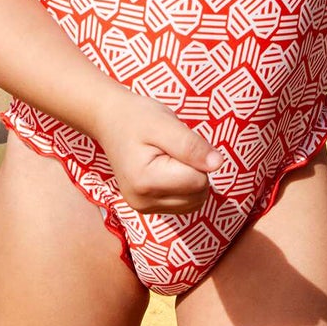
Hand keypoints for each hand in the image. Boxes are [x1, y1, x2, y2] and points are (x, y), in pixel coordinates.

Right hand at [96, 91, 219, 214]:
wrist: (108, 119)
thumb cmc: (136, 117)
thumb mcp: (165, 123)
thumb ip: (191, 145)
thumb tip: (218, 164)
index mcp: (145, 181)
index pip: (198, 181)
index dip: (195, 158)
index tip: (174, 142)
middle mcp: (142, 202)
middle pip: (199, 194)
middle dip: (194, 169)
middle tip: (171, 148)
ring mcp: (143, 208)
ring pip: (195, 202)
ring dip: (190, 179)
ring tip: (168, 157)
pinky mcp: (146, 208)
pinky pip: (184, 204)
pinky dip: (183, 187)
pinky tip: (165, 169)